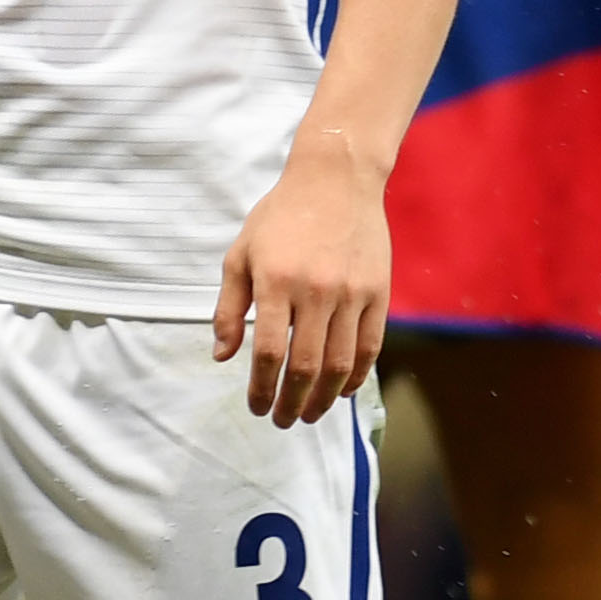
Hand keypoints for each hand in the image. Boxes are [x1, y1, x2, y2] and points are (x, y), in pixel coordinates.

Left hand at [215, 137, 390, 427]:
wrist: (336, 179)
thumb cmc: (281, 217)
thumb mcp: (241, 254)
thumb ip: (228, 307)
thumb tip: (221, 356)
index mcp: (276, 281)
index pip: (268, 352)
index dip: (261, 389)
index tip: (256, 407)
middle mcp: (316, 289)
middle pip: (306, 366)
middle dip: (291, 402)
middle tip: (282, 420)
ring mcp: (352, 292)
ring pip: (340, 363)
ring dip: (324, 398)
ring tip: (310, 414)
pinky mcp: (378, 291)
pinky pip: (370, 346)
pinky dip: (357, 375)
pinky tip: (343, 390)